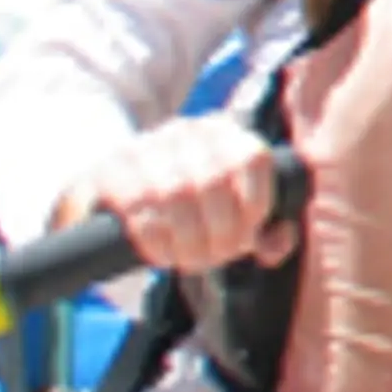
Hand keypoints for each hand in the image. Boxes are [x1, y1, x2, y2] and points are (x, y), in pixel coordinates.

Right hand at [72, 119, 291, 273]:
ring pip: (175, 193)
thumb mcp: (232, 216)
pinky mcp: (112, 167)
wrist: (120, 197)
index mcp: (229, 135)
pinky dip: (152, 237)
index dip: (252, 208)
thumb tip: (279, 240)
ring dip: (185, 239)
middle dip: (218, 233)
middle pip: (214, 181)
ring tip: (186, 260)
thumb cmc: (192, 211)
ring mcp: (148, 144)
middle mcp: (190, 131)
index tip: (242, 241)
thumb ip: (266, 231)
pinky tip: (158, 254)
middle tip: (211, 258)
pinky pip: (136, 203)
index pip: (252, 159)